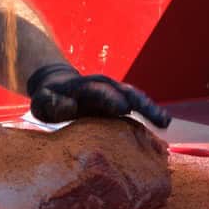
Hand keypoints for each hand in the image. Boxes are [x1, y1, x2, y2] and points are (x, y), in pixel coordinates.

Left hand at [27, 63, 171, 129]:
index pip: (98, 92)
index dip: (111, 99)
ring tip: (166, 122)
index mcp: (83, 87)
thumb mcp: (42, 101)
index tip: (124, 109)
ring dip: (151, 108)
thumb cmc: (49, 99)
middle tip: (157, 119)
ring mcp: (114, 91)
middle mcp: (103, 86)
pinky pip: (138, 104)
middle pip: (125, 92)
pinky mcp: (121, 100)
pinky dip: (151, 112)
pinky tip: (164, 124)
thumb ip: (51, 103)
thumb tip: (68, 106)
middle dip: (141, 105)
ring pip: (136, 97)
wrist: (58, 85)